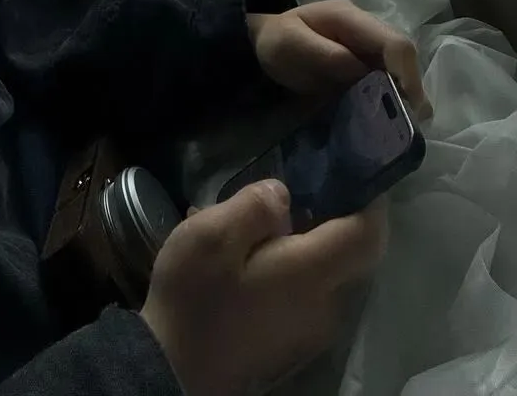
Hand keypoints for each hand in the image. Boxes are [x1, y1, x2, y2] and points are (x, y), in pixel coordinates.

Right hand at [141, 179, 387, 395]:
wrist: (173, 371)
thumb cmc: (195, 298)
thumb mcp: (211, 236)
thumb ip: (253, 208)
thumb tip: (284, 194)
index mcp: (310, 274)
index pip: (366, 235)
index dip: (368, 199)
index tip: (350, 170)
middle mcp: (323, 304)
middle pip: (340, 251)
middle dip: (315, 217)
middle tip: (271, 196)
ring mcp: (308, 328)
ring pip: (314, 270)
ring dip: (287, 242)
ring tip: (235, 226)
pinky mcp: (289, 340)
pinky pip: (297, 290)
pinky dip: (276, 266)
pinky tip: (232, 261)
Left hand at [247, 0, 431, 119]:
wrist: (265, 43)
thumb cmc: (277, 42)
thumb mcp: (293, 45)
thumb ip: (328, 56)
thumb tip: (364, 72)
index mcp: (349, 17)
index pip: (393, 42)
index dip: (405, 73)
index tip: (405, 104)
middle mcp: (367, 27)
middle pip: (404, 57)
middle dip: (410, 89)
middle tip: (409, 122)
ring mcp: (369, 44)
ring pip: (402, 69)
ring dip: (405, 95)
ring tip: (403, 124)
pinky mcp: (367, 61)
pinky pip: (389, 78)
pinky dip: (393, 97)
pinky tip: (391, 116)